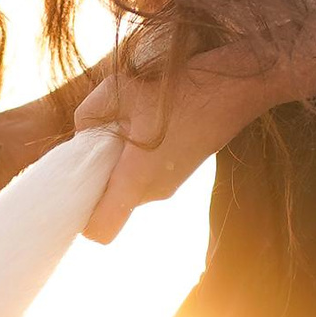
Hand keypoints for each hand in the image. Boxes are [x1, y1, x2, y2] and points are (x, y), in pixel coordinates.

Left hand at [76, 47, 263, 241]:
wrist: (238, 85)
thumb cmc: (181, 88)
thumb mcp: (119, 88)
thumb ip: (87, 115)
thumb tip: (82, 133)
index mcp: (136, 180)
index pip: (99, 231)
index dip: (81, 218)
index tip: (77, 189)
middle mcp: (154, 192)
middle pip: (112, 206)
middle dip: (97, 181)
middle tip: (94, 144)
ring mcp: (171, 184)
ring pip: (129, 189)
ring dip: (117, 167)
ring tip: (122, 127)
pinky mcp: (182, 171)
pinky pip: (146, 176)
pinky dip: (135, 160)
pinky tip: (143, 124)